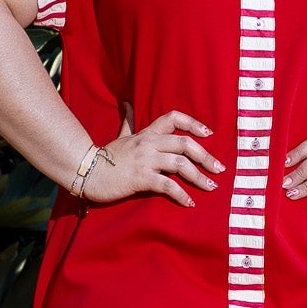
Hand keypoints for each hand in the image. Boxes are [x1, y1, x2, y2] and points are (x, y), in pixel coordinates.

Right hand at [82, 109, 224, 207]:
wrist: (86, 172)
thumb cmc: (105, 158)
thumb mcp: (120, 136)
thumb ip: (129, 122)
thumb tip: (128, 104)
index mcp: (146, 133)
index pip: (173, 118)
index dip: (193, 123)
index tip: (208, 134)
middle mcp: (148, 144)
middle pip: (185, 144)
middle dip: (206, 156)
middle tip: (220, 169)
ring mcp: (145, 161)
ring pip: (180, 164)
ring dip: (199, 177)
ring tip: (211, 187)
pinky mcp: (140, 178)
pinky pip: (167, 185)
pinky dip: (181, 195)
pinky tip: (190, 203)